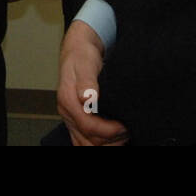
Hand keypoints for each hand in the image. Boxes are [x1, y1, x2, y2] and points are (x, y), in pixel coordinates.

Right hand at [57, 21, 128, 145]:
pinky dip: (98, 144)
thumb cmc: (82, 56)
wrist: (77, 50)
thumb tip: (87, 98)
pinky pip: (83, 140)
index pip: (88, 126)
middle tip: (127, 132)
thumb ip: (87, 81)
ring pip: (85, 144)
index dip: (108, 130)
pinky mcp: (76, 119)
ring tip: (122, 137)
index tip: (124, 126)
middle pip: (87, 140)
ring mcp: (70, 118)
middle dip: (109, 140)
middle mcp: (67, 112)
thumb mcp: (86, 63)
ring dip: (105, 144)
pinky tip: (112, 140)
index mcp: (68, 100)